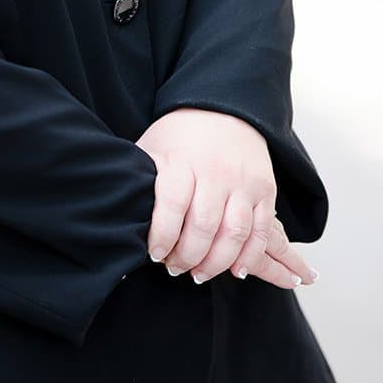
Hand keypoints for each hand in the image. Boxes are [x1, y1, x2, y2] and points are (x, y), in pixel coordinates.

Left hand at [135, 107, 318, 289]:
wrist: (223, 109)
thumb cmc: (179, 135)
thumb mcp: (152, 148)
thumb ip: (140, 180)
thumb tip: (117, 216)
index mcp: (182, 161)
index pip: (172, 204)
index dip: (163, 235)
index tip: (155, 254)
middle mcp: (215, 171)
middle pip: (204, 225)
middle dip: (187, 256)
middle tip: (175, 268)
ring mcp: (243, 182)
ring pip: (234, 233)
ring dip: (217, 262)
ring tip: (199, 273)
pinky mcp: (265, 190)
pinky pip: (261, 231)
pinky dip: (250, 255)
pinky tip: (236, 270)